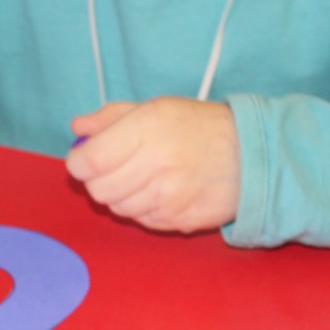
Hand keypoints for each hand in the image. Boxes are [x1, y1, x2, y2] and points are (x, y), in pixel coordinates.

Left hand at [65, 97, 240, 232]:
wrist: (250, 154)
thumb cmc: (198, 127)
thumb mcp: (156, 108)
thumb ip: (112, 117)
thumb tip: (78, 128)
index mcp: (146, 129)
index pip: (89, 161)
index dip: (79, 163)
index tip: (84, 159)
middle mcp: (156, 164)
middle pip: (99, 190)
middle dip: (99, 180)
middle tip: (115, 168)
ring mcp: (168, 197)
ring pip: (117, 208)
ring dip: (121, 196)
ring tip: (143, 178)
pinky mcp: (178, 220)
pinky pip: (141, 220)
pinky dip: (142, 209)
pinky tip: (160, 192)